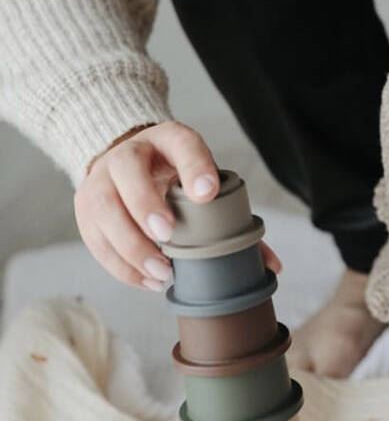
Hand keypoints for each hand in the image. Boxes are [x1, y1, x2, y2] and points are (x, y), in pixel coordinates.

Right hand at [75, 121, 281, 290]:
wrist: (126, 164)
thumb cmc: (175, 176)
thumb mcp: (203, 182)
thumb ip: (235, 219)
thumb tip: (270, 265)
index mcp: (167, 140)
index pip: (182, 144)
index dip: (195, 167)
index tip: (208, 193)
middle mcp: (128, 153)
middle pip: (129, 173)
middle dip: (146, 206)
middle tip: (169, 235)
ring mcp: (100, 179)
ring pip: (104, 208)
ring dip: (131, 245)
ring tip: (163, 271)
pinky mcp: (84, 209)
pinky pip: (95, 238)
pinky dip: (121, 265)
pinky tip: (147, 280)